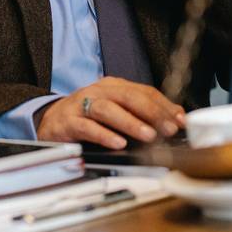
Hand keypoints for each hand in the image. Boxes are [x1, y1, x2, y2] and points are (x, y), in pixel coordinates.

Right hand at [36, 77, 185, 149]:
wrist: (51, 121)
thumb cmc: (88, 117)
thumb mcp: (116, 111)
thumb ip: (141, 114)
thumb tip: (173, 120)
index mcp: (114, 86)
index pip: (144, 91)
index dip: (163, 105)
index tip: (180, 120)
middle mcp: (99, 92)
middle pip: (128, 97)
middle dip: (151, 113)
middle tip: (168, 128)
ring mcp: (82, 105)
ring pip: (108, 110)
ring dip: (131, 123)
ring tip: (148, 136)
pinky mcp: (68, 122)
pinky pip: (87, 127)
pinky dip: (104, 135)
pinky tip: (118, 144)